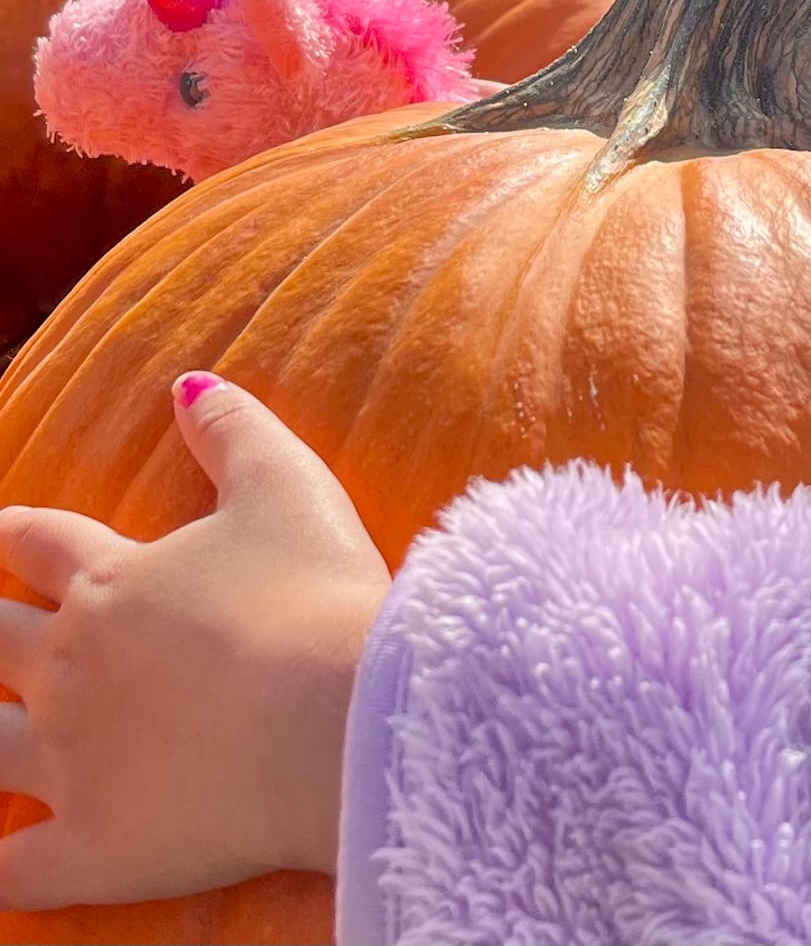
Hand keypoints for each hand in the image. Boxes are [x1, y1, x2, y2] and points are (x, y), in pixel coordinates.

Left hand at [0, 373, 390, 907]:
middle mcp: (75, 668)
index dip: (19, 537)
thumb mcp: (287, 485)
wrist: (336, 713)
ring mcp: (73, 764)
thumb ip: (234, 430)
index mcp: (116, 583)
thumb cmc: (316, 593)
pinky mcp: (92, 849)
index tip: (2, 532)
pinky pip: (11, 872)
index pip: (44, 546)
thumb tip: (188, 380)